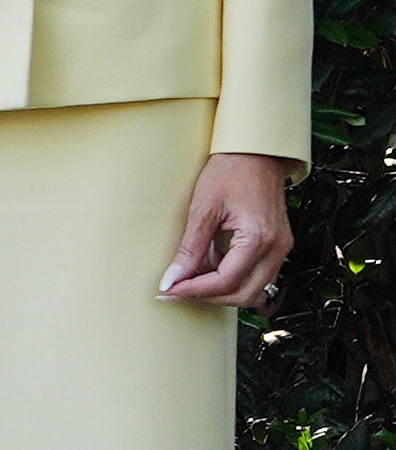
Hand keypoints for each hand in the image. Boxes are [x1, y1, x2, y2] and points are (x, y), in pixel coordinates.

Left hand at [163, 150, 294, 308]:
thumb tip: (172, 279)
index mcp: (259, 238)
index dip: (194, 290)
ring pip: (253, 289)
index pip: (226, 281)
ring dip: (221, 291)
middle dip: (208, 297)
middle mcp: (277, 247)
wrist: (256, 152)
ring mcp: (281, 247)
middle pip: (244, 294)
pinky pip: (257, 274)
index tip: (169, 290)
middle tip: (177, 289)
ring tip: (191, 278)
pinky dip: (232, 278)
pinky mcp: (277, 244)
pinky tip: (208, 266)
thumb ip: (190, 249)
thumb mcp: (203, 209)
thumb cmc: (230, 172)